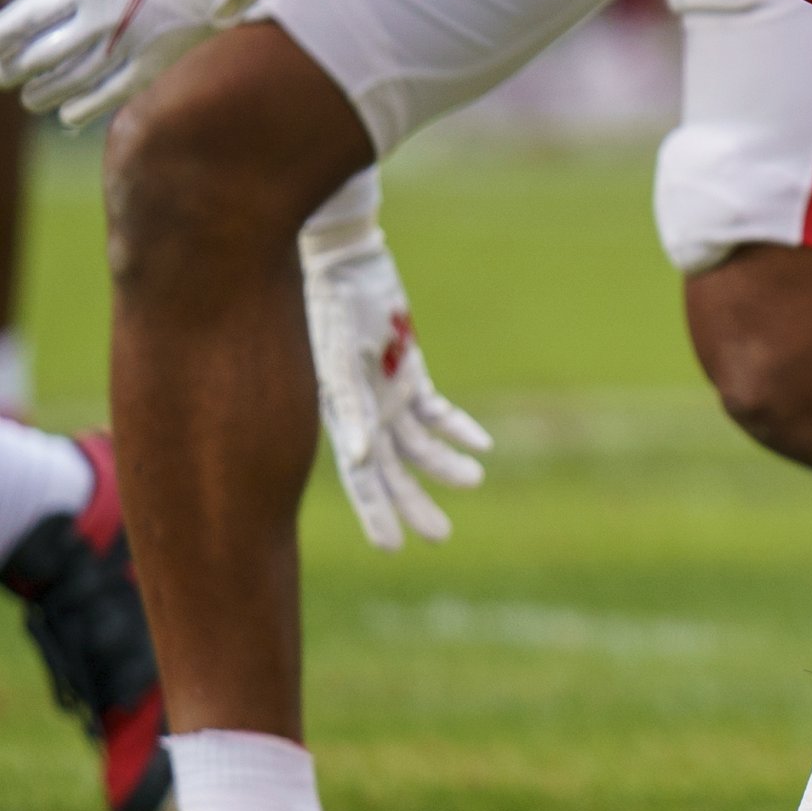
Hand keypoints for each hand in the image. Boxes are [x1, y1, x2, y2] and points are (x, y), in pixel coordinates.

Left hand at [0, 0, 323, 125]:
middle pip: (46, 53)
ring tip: (28, 99)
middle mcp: (106, 18)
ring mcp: (135, 42)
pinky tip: (69, 116)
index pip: (31, 15)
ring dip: (48, 89)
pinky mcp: (163, 57)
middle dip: (17, 67)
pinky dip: (91, 105)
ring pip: (78, 77)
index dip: (3, 33)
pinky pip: (119, 89)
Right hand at [302, 211, 489, 548]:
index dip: (375, 513)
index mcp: (340, 416)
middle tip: (440, 537)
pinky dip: (457, 427)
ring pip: (419, 443)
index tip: (391, 548)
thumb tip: (361, 460)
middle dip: (413, 503)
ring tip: (473, 480)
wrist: (342, 262)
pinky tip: (481, 445)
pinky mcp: (409, 370)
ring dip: (445, 464)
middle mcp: (364, 412)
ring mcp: (387, 392)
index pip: (361, 478)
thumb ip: (349, 409)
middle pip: (392, 470)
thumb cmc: (330, 308)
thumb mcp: (338, 359)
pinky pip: (436, 409)